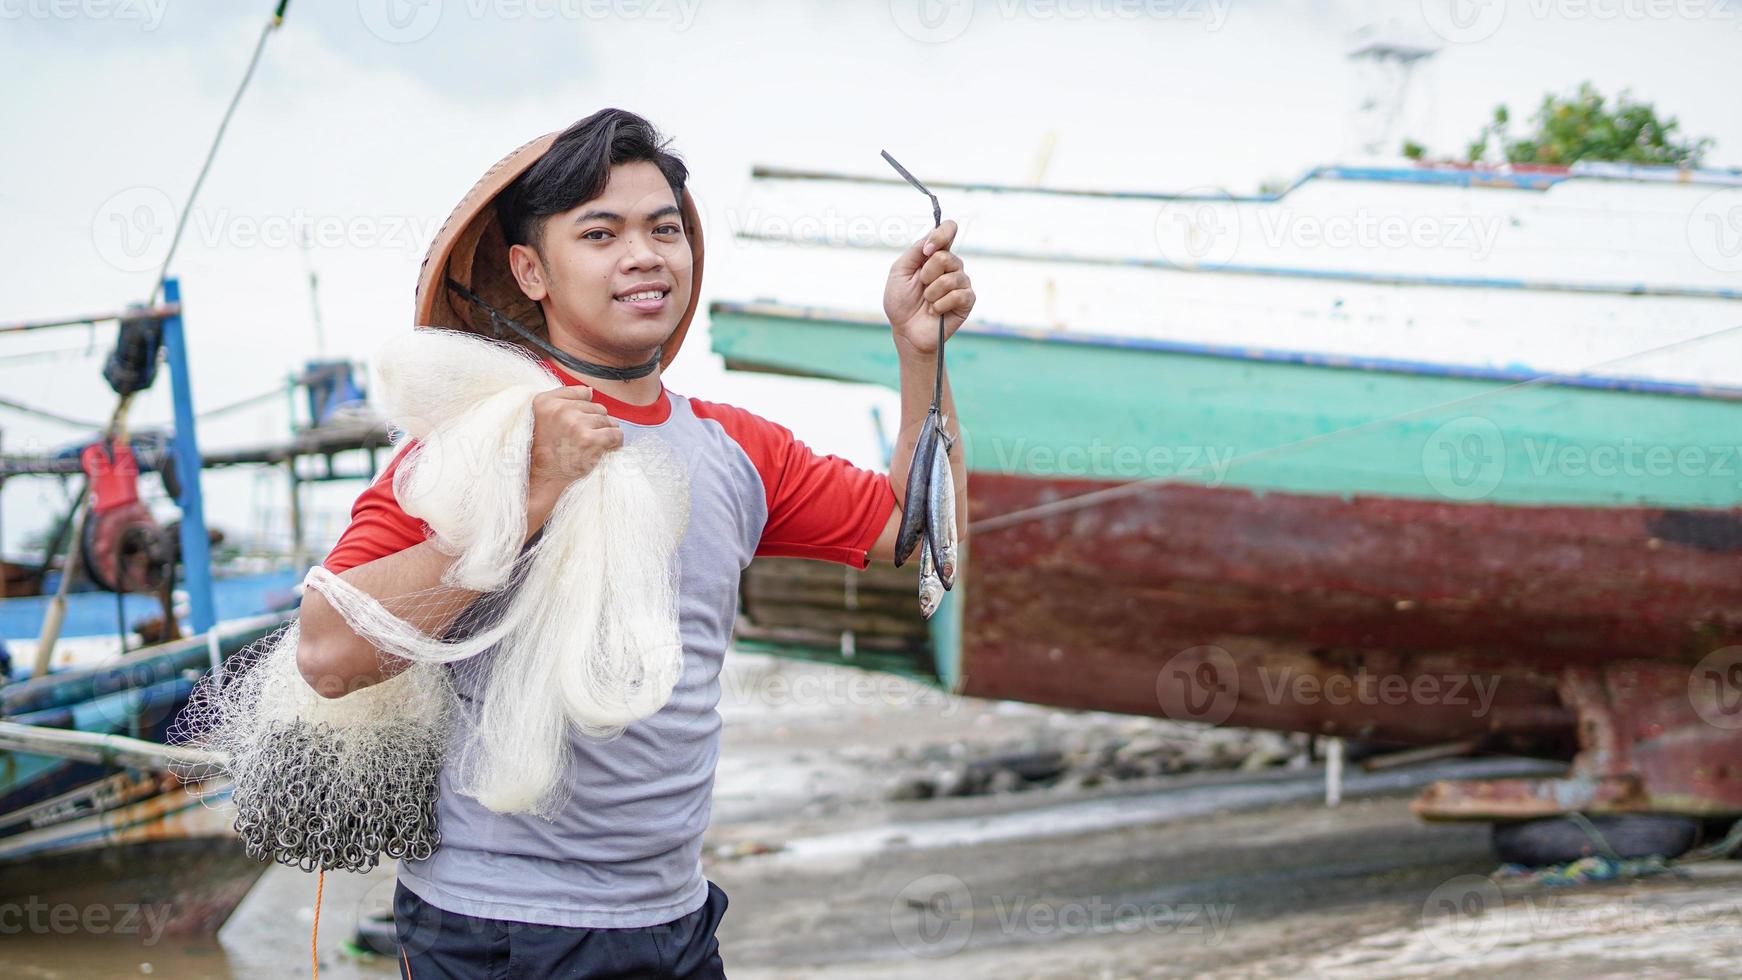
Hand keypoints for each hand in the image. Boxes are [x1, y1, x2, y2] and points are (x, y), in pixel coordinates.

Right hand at [525, 386, 621, 531]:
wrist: (540, 480)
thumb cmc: (542, 452)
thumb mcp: (540, 418)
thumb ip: (562, 398)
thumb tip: (590, 391)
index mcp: (544, 401)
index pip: (581, 393)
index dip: (585, 411)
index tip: (578, 426)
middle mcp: (560, 409)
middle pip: (597, 407)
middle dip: (597, 424)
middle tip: (585, 441)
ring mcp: (575, 424)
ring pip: (608, 420)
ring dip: (606, 434)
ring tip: (593, 447)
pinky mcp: (589, 439)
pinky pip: (615, 434)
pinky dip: (616, 443)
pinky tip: (606, 450)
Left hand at [883, 219, 974, 356]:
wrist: (906, 331)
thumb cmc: (901, 301)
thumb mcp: (899, 271)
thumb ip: (915, 251)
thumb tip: (932, 237)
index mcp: (935, 254)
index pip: (948, 229)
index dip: (941, 234)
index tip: (927, 250)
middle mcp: (951, 265)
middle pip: (946, 256)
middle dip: (927, 274)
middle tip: (921, 286)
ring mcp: (961, 282)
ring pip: (950, 277)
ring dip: (932, 292)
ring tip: (927, 301)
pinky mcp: (967, 300)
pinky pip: (958, 295)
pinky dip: (941, 304)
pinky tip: (935, 311)